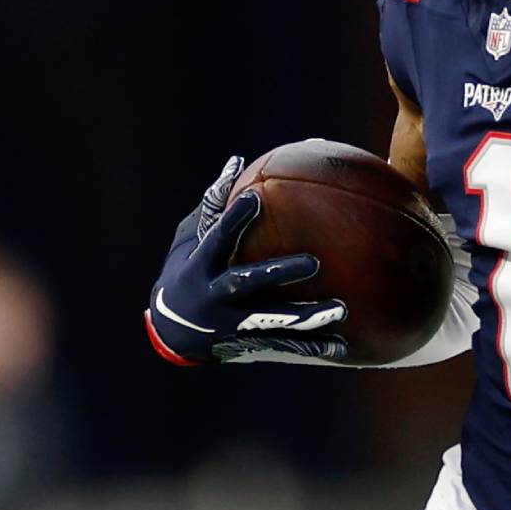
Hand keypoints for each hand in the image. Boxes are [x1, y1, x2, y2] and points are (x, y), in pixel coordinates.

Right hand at [143, 156, 347, 364]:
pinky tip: (340, 347)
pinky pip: (282, 345)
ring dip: (306, 316)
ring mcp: (230, 325)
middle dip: (279, 272)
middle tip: (314, 262)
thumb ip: (214, 205)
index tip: (254, 199)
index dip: (234, 219)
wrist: (169, 330)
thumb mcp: (189, 239)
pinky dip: (310, 346)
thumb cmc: (185, 269)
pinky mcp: (246, 344)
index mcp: (199, 267)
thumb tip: (237, 162)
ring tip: (340, 309)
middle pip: (248, 283)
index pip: (217, 239)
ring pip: (272, 320)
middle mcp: (214, 297)